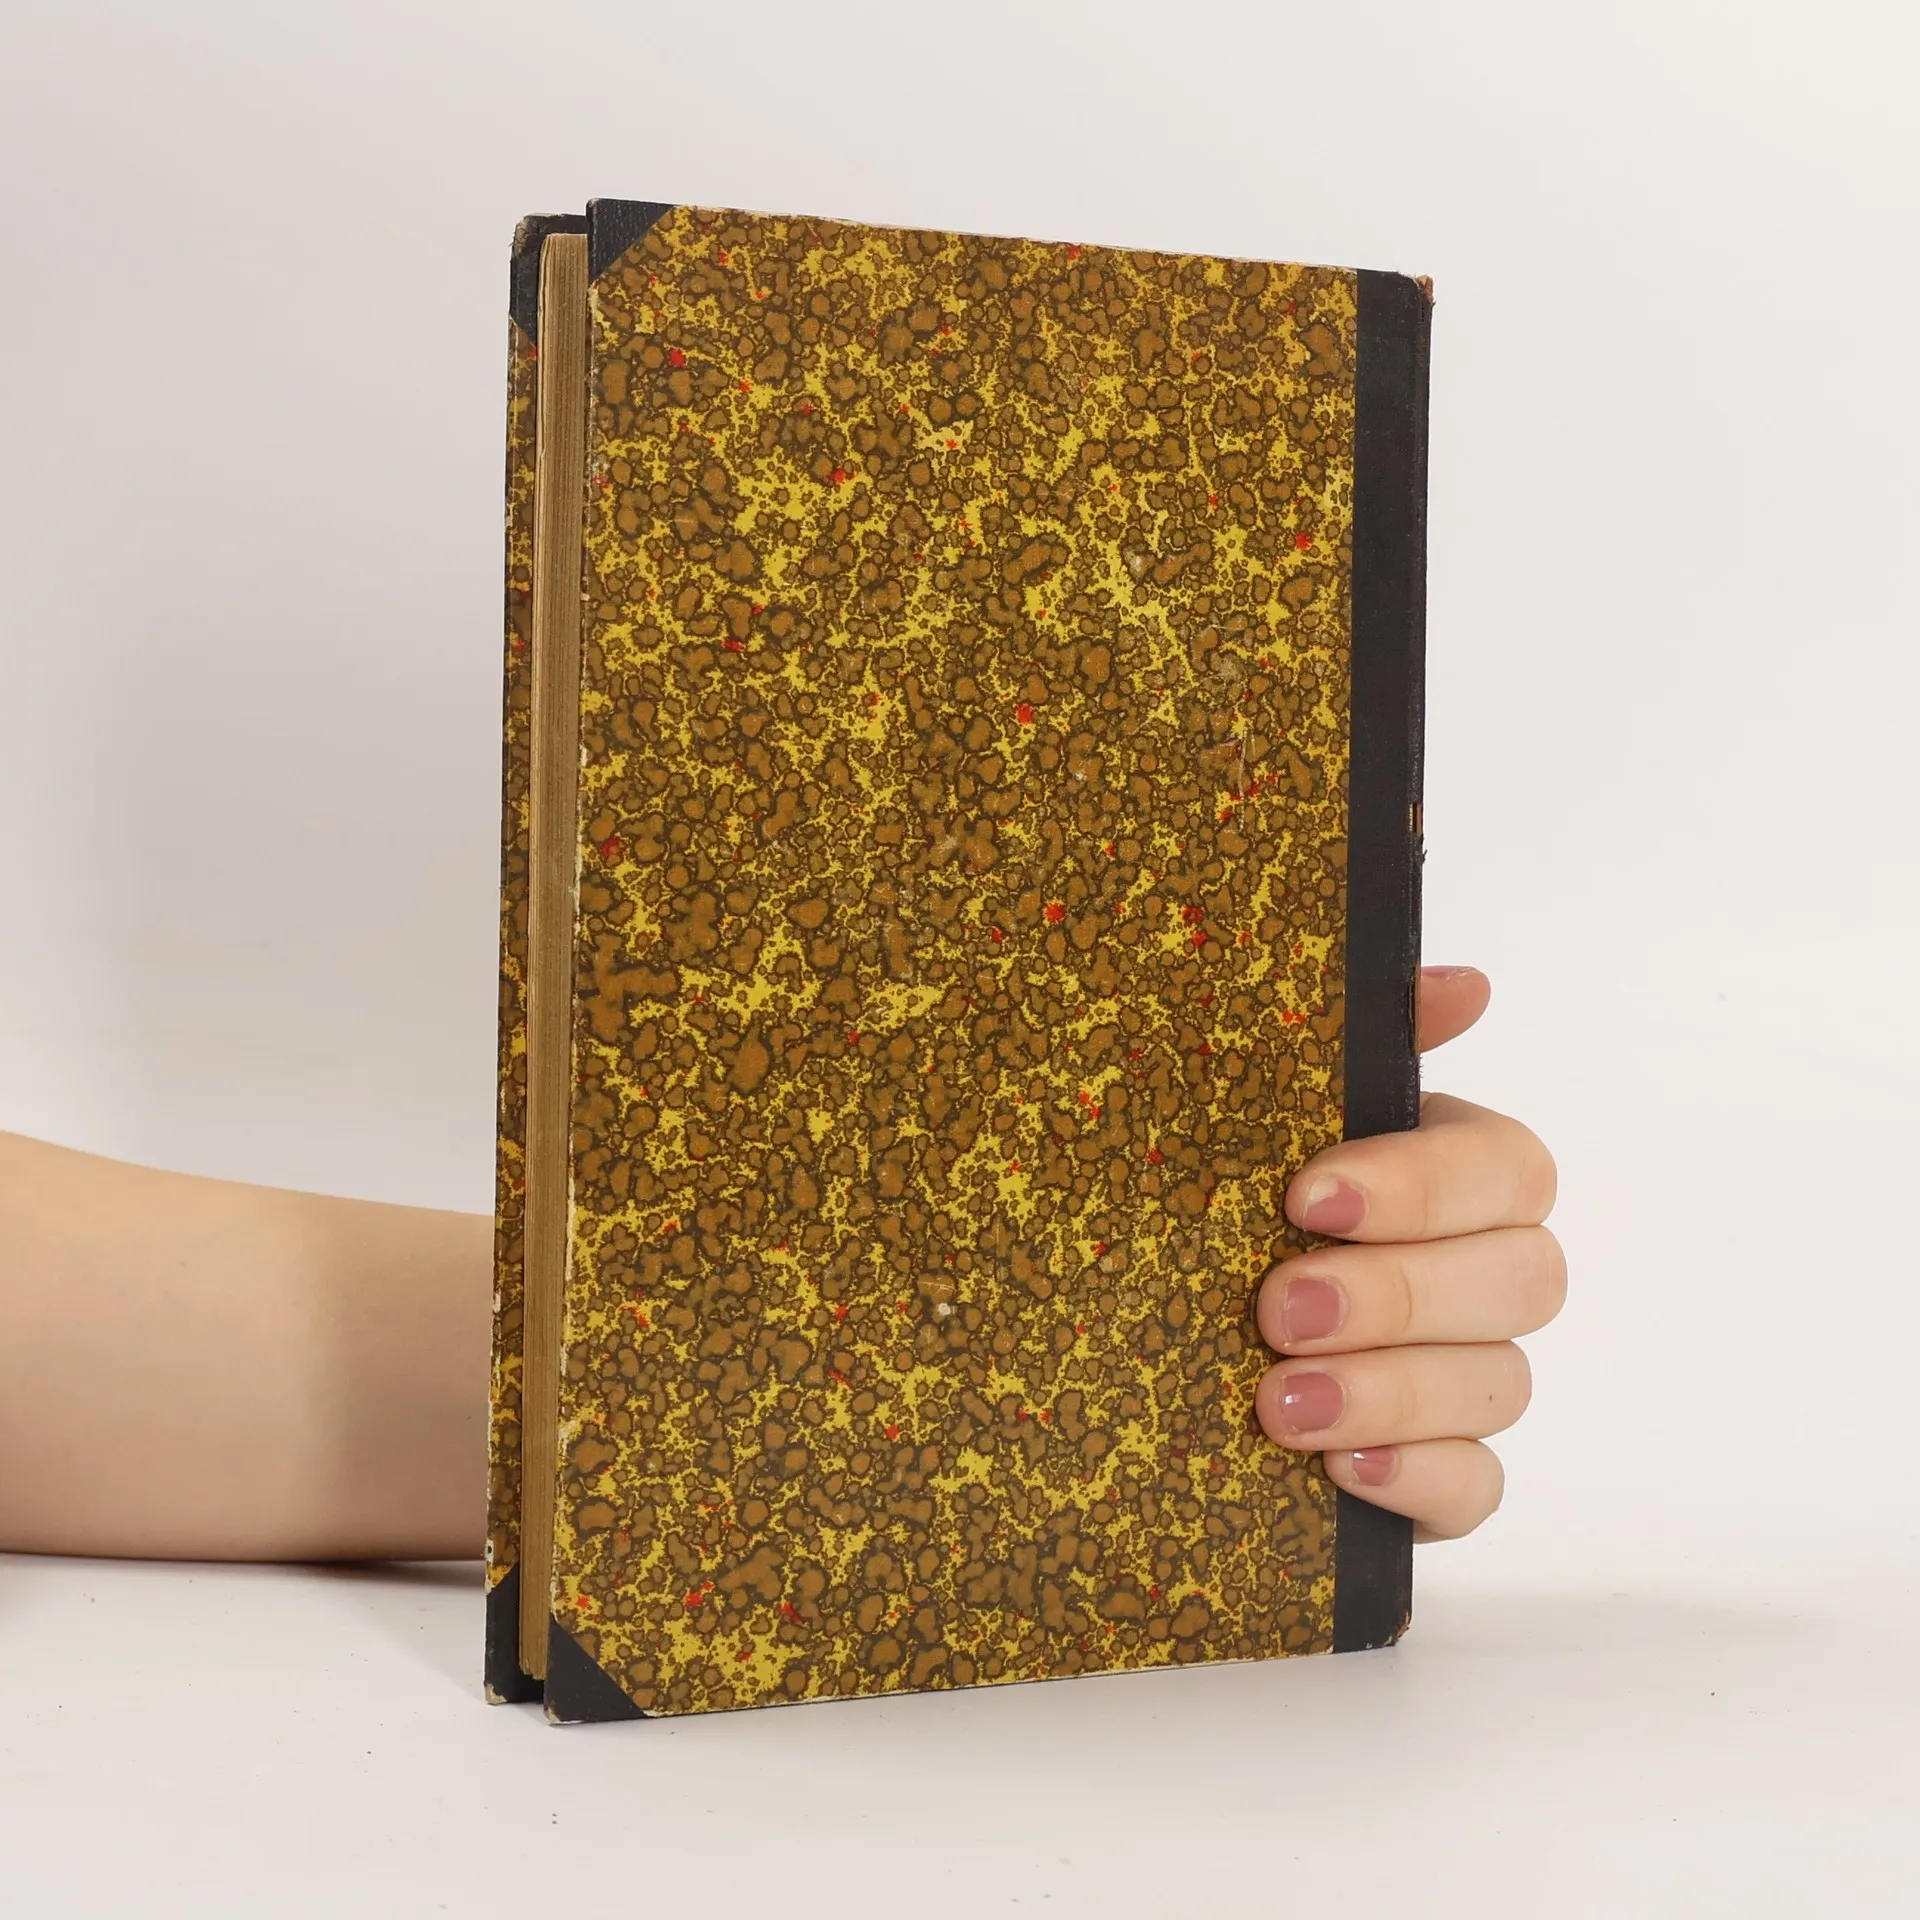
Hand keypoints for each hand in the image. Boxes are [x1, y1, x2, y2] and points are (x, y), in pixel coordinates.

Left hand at [1253, 967, 1561, 1540]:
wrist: (1126, 1340)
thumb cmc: (1205, 1202)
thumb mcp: (1248, 1114)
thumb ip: (1352, 1042)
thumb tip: (1467, 985)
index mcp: (1442, 1171)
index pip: (1507, 1167)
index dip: (1422, 1184)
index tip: (1305, 1197)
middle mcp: (1471, 1272)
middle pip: (1525, 1278)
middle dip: (1397, 1293)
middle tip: (1276, 1308)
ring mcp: (1461, 1381)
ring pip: (1503, 1385)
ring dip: (1392, 1391)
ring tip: (1277, 1402)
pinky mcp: (1436, 1477)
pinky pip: (1479, 1490)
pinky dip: (1419, 1477)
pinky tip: (1341, 1467)